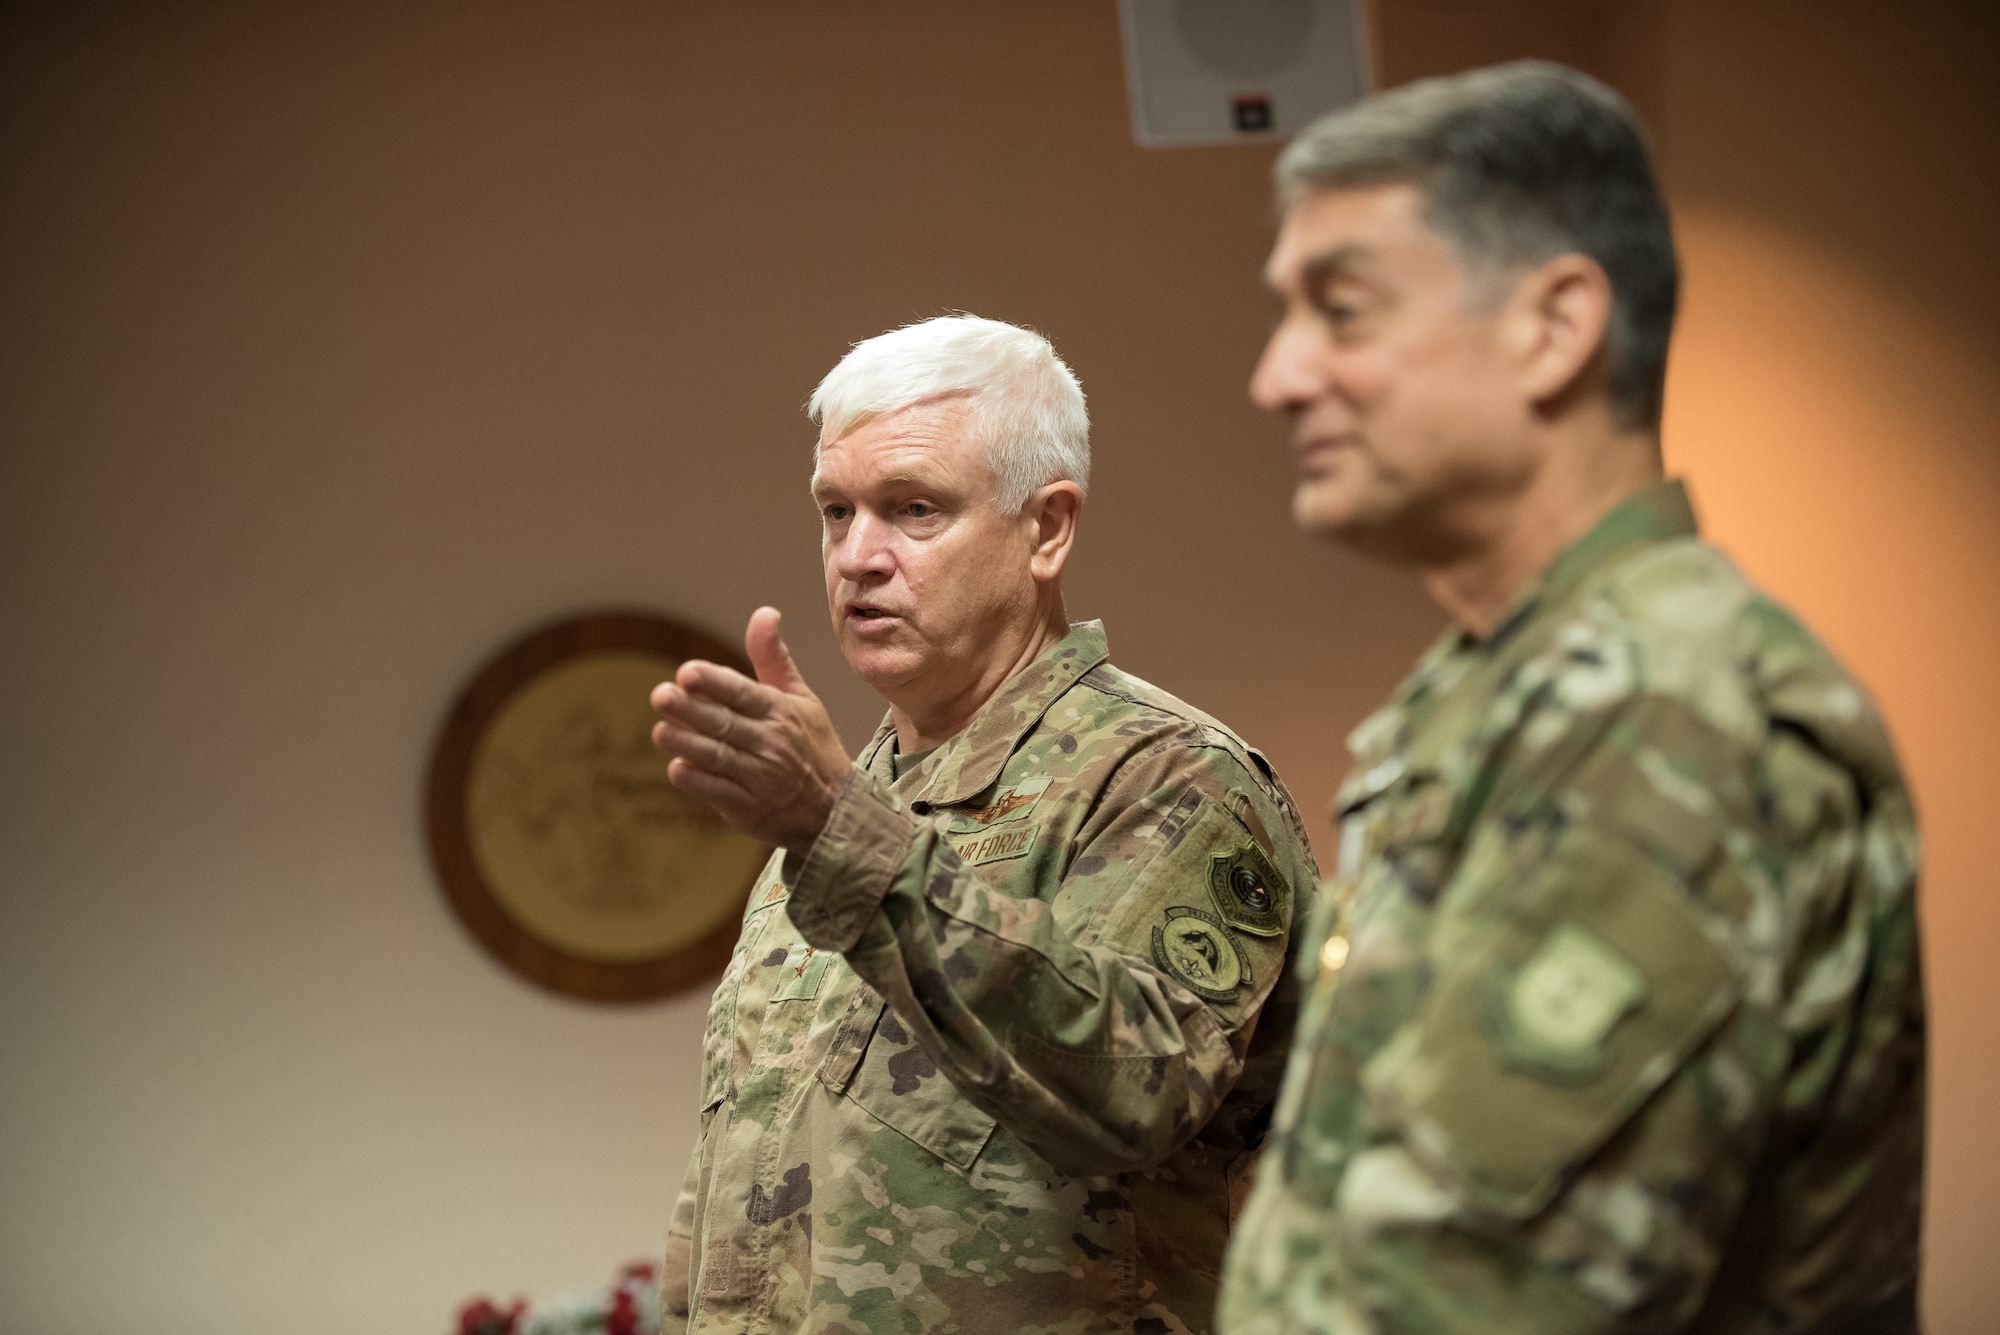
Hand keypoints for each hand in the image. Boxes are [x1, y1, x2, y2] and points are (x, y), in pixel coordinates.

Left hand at [650, 606, 852, 855]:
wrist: (836, 810)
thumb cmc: (812, 745)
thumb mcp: (802, 699)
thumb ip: (773, 658)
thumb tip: (764, 612)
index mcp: (782, 713)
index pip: (743, 693)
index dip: (714, 683)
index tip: (686, 672)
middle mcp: (772, 744)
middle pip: (725, 724)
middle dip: (691, 710)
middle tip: (660, 695)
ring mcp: (760, 779)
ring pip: (717, 757)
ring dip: (686, 744)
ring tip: (660, 731)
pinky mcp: (749, 809)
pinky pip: (718, 793)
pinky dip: (697, 780)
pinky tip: (677, 767)